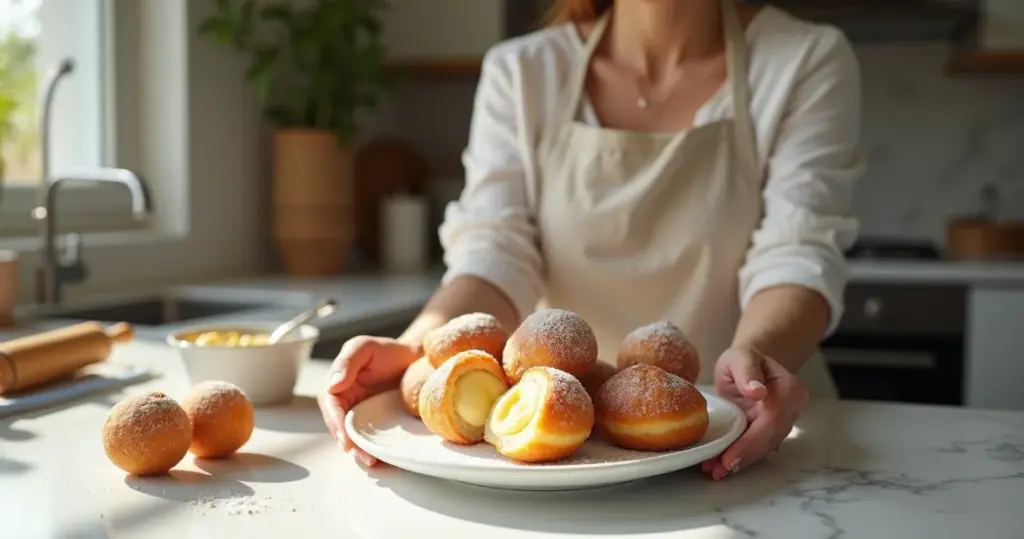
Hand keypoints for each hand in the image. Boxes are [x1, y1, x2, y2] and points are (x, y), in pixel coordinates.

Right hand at [318, 336, 418, 466]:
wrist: (416, 358)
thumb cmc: (388, 350)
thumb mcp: (364, 347)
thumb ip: (347, 363)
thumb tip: (332, 385)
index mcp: (338, 384)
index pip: (331, 406)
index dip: (336, 423)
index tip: (344, 438)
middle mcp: (347, 402)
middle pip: (340, 426)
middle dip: (348, 442)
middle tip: (362, 456)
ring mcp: (363, 414)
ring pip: (356, 435)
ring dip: (361, 450)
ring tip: (371, 461)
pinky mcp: (379, 422)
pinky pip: (373, 437)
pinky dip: (375, 449)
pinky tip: (383, 459)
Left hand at [699, 346, 808, 480]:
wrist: (749, 364)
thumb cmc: (744, 359)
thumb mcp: (741, 357)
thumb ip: (747, 371)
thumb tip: (757, 391)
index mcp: (789, 390)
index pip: (771, 422)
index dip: (751, 443)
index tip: (730, 458)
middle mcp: (791, 409)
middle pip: (769, 439)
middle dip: (743, 457)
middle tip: (716, 470)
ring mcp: (783, 422)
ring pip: (764, 447)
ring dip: (740, 461)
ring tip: (714, 470)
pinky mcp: (772, 431)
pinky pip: (758, 447)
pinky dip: (740, 457)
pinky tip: (720, 465)